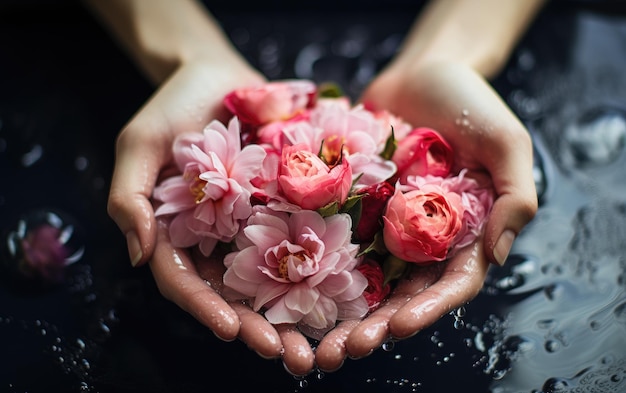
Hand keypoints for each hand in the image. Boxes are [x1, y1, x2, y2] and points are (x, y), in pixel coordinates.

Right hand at [107, 58, 316, 374]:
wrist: (217, 73)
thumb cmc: (173, 104)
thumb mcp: (139, 144)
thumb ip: (130, 198)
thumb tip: (139, 256)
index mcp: (176, 233)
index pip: (186, 283)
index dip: (206, 308)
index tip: (232, 330)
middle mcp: (215, 238)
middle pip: (234, 294)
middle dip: (259, 328)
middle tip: (290, 357)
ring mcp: (251, 224)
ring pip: (272, 278)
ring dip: (294, 314)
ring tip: (320, 343)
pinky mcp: (283, 205)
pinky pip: (301, 240)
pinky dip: (319, 269)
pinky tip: (344, 293)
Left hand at [314, 61, 537, 370]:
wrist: (423, 70)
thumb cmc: (470, 101)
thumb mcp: (506, 141)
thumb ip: (515, 195)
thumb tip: (499, 253)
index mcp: (465, 232)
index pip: (451, 284)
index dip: (427, 309)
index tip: (398, 327)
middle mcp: (425, 238)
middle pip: (402, 294)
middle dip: (376, 325)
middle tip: (344, 350)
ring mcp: (387, 224)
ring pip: (365, 278)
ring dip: (342, 310)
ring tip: (315, 338)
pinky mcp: (356, 205)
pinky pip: (336, 238)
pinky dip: (318, 265)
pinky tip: (291, 286)